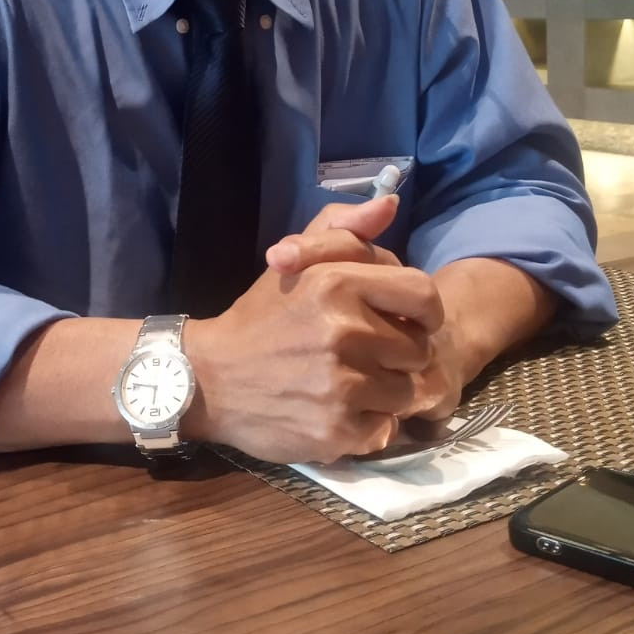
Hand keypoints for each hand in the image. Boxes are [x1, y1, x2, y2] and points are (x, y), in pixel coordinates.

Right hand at [268, 194, 464, 423]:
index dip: (425, 312)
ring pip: (406, 393)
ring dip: (384, 392)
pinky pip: (386, 430)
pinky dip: (368, 426)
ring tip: (348, 383)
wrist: (208, 380)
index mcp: (337, 283)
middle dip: (397, 353)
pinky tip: (338, 412)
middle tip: (364, 355)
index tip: (408, 322)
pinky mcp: (337, 431)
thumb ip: (345, 229)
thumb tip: (390, 203)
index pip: (424, 296)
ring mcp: (342, 386)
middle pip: (418, 350)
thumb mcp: (296, 262)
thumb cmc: (260, 318)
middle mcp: (344, 333)